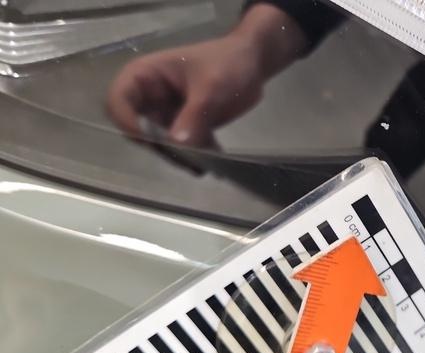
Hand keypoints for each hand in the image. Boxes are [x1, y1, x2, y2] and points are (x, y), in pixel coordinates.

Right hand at [107, 4, 307, 146]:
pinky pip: (183, 146)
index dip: (128, 123)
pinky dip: (197, 156)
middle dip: (160, 146)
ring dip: (180, 156)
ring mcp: (167, 113)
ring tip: (205, 165)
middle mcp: (150, 97)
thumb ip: (194, 115)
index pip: (118, 101)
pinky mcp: (184, 125)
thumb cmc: (228, 62)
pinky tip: (215, 162)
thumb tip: (178, 145)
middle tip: (188, 158)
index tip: (153, 140)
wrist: (253, 62)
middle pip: (138, 128)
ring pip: (162, 143)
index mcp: (145, 76)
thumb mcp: (212, 87)